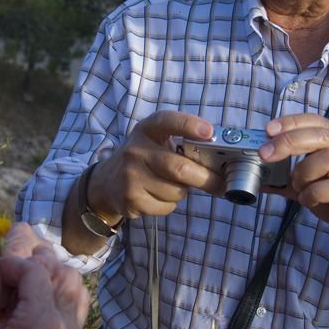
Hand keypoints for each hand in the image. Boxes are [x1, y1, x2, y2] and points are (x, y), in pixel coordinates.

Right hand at [0, 244, 89, 328]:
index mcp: (40, 326)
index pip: (36, 271)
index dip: (14, 263)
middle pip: (65, 275)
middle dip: (40, 265)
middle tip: (15, 269)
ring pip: (78, 293)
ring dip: (55, 281)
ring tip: (29, 285)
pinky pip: (77, 317)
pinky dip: (60, 304)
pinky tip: (37, 310)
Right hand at [88, 111, 221, 222]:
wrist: (107, 183)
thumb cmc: (144, 159)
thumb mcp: (155, 141)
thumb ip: (181, 144)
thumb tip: (219, 162)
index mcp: (147, 130)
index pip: (167, 121)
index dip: (189, 125)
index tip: (209, 132)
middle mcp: (136, 150)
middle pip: (179, 168)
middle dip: (206, 179)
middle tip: (221, 184)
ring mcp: (131, 176)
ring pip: (176, 191)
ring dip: (183, 192)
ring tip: (171, 186)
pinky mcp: (130, 199)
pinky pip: (166, 207)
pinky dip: (169, 204)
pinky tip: (158, 196)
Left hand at [259, 114, 328, 251]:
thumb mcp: (309, 189)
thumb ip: (286, 183)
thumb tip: (259, 179)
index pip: (316, 122)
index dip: (292, 122)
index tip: (269, 129)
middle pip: (321, 135)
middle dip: (289, 142)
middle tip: (266, 154)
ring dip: (304, 172)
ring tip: (297, 188)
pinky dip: (316, 193)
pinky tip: (308, 201)